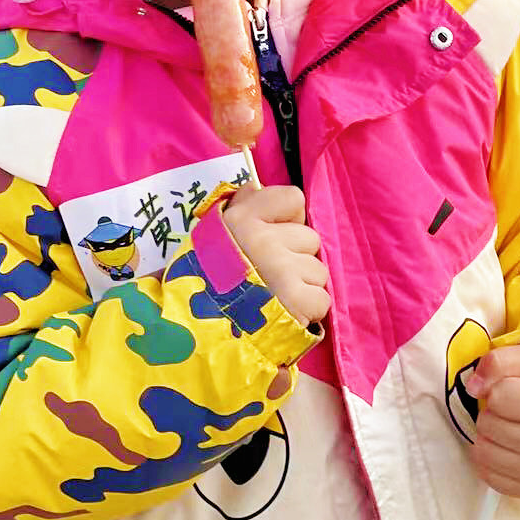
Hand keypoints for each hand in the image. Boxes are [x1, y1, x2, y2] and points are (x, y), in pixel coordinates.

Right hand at [220, 185, 329, 324]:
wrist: (198, 333)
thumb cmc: (207, 282)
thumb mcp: (213, 236)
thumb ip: (238, 208)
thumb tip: (255, 187)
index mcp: (242, 220)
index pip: (293, 198)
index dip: (287, 218)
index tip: (272, 235)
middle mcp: (263, 240)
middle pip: (309, 238)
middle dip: (296, 258)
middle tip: (271, 276)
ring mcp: (282, 270)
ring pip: (318, 271)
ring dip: (303, 286)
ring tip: (276, 298)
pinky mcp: (296, 301)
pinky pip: (321, 299)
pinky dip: (307, 311)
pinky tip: (285, 314)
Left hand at [464, 346, 519, 498]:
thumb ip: (498, 362)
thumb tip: (474, 386)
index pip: (500, 396)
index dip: (499, 389)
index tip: (514, 390)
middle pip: (488, 425)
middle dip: (493, 413)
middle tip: (513, 411)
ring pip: (483, 450)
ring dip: (489, 436)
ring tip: (510, 428)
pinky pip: (486, 473)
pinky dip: (490, 458)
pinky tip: (508, 447)